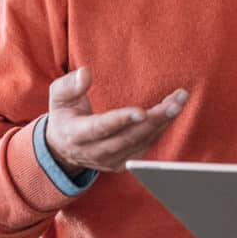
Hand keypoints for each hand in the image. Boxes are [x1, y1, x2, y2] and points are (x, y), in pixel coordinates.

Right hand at [44, 67, 187, 174]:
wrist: (63, 148)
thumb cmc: (64, 115)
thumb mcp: (58, 96)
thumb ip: (70, 84)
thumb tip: (86, 73)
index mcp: (76, 134)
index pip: (101, 128)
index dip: (121, 121)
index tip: (141, 112)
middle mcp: (95, 152)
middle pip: (129, 137)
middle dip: (155, 119)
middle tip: (176, 102)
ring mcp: (110, 161)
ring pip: (141, 143)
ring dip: (163, 122)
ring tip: (179, 100)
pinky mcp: (123, 164)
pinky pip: (146, 147)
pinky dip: (160, 130)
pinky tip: (170, 111)